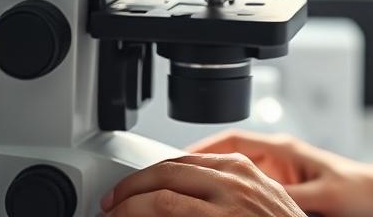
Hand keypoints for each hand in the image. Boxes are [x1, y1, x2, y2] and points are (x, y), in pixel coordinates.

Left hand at [100, 152, 305, 216]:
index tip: (133, 188)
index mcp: (242, 168)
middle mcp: (233, 180)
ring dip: (130, 205)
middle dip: (132, 188)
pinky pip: (172, 216)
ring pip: (163, 195)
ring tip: (115, 215)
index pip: (183, 161)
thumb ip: (229, 190)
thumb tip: (188, 193)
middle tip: (113, 203)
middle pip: (168, 172)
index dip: (150, 175)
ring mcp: (228, 205)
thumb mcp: (260, 200)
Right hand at [187, 131, 372, 216]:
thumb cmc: (357, 191)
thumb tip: (252, 200)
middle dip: (193, 165)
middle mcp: (278, 156)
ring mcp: (279, 170)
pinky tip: (212, 206)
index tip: (173, 161)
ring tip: (179, 193)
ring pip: (232, 171)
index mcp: (283, 149)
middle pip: (225, 155)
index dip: (200, 150)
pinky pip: (246, 185)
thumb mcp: (319, 196)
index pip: (232, 141)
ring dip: (207, 179)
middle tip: (164, 180)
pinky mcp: (283, 186)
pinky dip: (225, 192)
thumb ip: (288, 197)